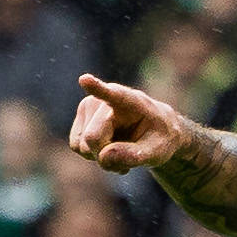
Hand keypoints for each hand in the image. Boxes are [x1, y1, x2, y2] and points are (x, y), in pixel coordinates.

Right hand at [68, 74, 191, 173]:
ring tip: (121, 150)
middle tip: (129, 156)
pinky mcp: (80, 120)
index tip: (85, 80)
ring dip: (100, 157)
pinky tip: (109, 149)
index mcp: (130, 101)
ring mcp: (88, 107)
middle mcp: (103, 99)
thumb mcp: (157, 151)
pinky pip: (77, 147)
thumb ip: (135, 156)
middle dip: (105, 156)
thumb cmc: (159, 139)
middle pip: (92, 139)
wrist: (154, 133)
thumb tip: (103, 157)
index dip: (97, 87)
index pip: (112, 94)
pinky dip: (92, 155)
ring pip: (82, 146)